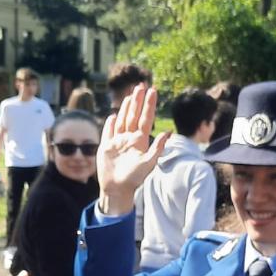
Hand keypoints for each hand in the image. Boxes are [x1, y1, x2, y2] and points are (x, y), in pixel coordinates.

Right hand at [97, 84, 169, 214]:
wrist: (117, 189)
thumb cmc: (134, 179)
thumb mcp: (148, 163)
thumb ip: (158, 148)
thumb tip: (169, 132)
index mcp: (140, 140)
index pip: (145, 118)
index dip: (149, 105)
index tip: (153, 91)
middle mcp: (129, 138)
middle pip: (134, 115)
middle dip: (137, 101)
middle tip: (141, 86)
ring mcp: (117, 142)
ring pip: (122, 120)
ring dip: (125, 108)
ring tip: (129, 96)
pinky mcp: (106, 146)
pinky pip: (108, 131)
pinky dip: (111, 123)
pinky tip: (113, 115)